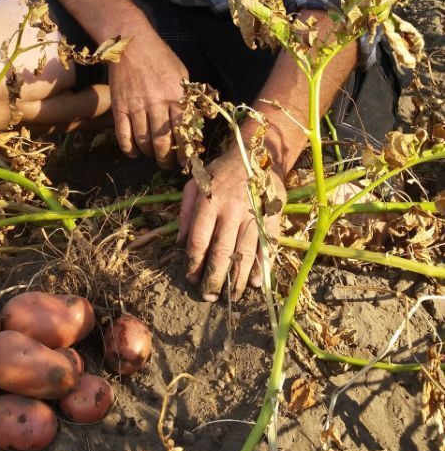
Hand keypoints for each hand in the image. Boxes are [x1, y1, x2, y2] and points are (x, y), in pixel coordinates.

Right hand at [108, 22, 187, 166]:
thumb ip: (185, 97)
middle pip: (162, 143)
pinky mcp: (120, 107)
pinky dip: (128, 148)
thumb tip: (190, 120)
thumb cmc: (160, 56)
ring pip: (143, 141)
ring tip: (154, 157)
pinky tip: (134, 153)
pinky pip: (123, 134)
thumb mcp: (181, 74)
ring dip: (150, 154)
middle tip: (168, 164)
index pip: (182, 133)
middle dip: (167, 159)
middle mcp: (156, 105)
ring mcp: (136, 107)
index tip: (186, 162)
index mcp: (175, 97)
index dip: (184, 152)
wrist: (130, 43)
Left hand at [177, 146, 286, 300]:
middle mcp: (231, 208)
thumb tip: (179, 243)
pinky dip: (263, 266)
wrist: (256, 154)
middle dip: (214, 278)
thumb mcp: (195, 183)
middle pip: (221, 251)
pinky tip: (257, 282)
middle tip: (208, 296)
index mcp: (208, 200)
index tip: (191, 278)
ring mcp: (253, 213)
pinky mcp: (272, 216)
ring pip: (245, 252)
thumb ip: (185, 212)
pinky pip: (267, 245)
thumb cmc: (219, 172)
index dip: (193, 262)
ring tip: (232, 296)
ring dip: (238, 278)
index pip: (198, 239)